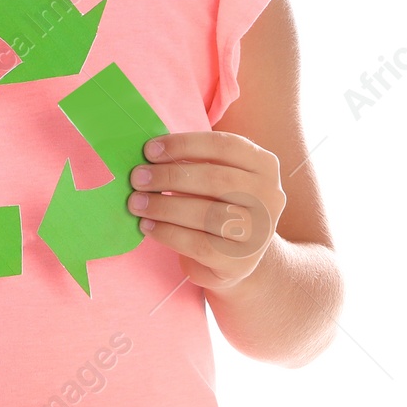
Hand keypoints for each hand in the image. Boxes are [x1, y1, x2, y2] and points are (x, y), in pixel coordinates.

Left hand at [128, 131, 284, 291]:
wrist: (238, 255)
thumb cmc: (217, 204)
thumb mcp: (214, 177)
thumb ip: (191, 162)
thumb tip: (148, 156)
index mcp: (264, 165)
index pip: (224, 146)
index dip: (183, 145)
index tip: (148, 150)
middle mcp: (270, 196)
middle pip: (215, 179)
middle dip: (168, 176)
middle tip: (137, 178)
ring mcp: (260, 231)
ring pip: (207, 214)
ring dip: (164, 206)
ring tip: (136, 203)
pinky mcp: (241, 261)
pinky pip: (198, 244)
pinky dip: (167, 233)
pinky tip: (147, 226)